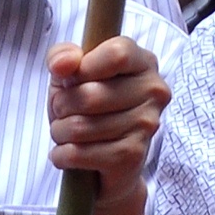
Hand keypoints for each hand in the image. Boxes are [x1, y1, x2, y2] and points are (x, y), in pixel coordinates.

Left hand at [47, 37, 171, 210]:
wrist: (108, 160)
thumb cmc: (88, 107)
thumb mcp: (71, 74)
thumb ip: (62, 56)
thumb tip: (61, 65)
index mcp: (143, 62)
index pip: (117, 54)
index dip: (83, 67)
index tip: (72, 78)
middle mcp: (154, 91)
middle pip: (90, 94)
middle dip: (62, 105)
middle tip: (64, 111)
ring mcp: (147, 125)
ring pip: (80, 126)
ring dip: (60, 131)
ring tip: (66, 132)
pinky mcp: (133, 155)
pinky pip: (79, 153)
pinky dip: (62, 155)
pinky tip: (67, 153)